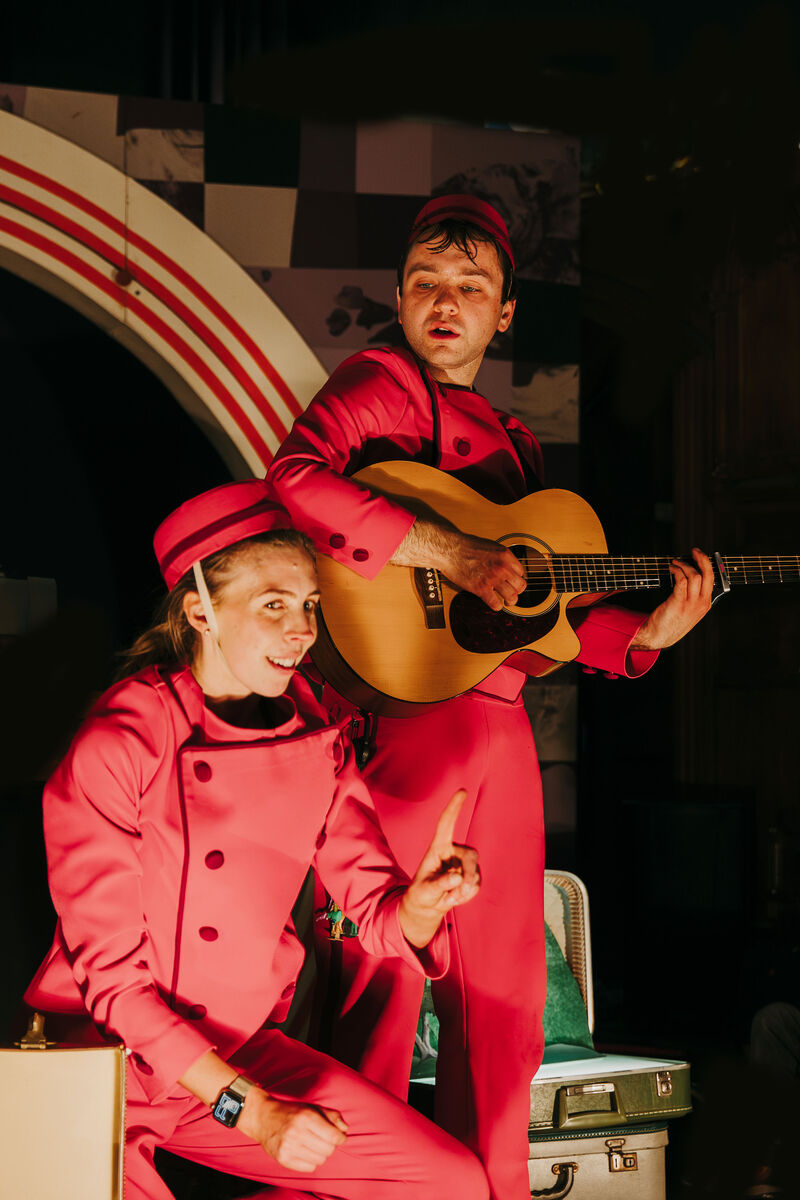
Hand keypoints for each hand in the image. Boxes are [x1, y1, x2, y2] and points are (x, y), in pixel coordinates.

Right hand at [238, 1089, 347, 1171]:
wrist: (264, 1118)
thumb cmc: (292, 1112)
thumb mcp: (313, 1108)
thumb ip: (332, 1116)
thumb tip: (345, 1130)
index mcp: (306, 1117)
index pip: (333, 1137)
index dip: (341, 1138)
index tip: (340, 1137)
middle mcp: (297, 1132)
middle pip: (328, 1150)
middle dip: (331, 1145)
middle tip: (324, 1140)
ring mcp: (288, 1147)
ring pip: (320, 1160)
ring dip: (321, 1154)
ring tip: (313, 1145)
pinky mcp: (283, 1159)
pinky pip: (309, 1168)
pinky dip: (311, 1162)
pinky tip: (305, 1152)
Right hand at [392, 518, 524, 610]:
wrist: (450, 549)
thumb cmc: (466, 546)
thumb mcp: (491, 546)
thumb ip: (502, 558)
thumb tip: (509, 567)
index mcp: (506, 555)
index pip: (522, 572)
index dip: (517, 577)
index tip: (512, 581)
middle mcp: (502, 567)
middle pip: (520, 586)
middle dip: (517, 590)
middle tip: (512, 592)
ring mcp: (492, 579)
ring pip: (512, 597)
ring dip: (510, 601)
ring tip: (507, 601)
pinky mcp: (481, 589)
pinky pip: (496, 604)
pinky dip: (496, 606)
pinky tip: (494, 603)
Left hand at [399, 788, 480, 947]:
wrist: (428, 905)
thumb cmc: (421, 893)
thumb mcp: (424, 891)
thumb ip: (439, 884)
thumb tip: (457, 878)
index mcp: (438, 847)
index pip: (447, 823)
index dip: (454, 807)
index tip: (463, 791)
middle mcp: (453, 852)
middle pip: (470, 855)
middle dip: (469, 873)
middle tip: (461, 890)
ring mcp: (464, 864)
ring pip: (475, 873)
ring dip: (464, 889)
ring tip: (448, 897)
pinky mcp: (471, 875)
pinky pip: (476, 884)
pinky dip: (466, 895)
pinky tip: (455, 897)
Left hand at [630, 548, 714, 649]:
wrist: (660, 635)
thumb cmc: (672, 621)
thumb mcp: (690, 610)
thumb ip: (694, 595)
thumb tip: (691, 573)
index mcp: (706, 604)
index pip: (712, 578)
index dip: (707, 564)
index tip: (700, 556)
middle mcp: (701, 603)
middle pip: (707, 574)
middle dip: (702, 559)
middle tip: (694, 551)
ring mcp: (691, 604)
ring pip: (694, 576)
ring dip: (684, 565)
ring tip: (675, 563)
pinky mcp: (678, 603)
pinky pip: (681, 581)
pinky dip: (676, 571)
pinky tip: (671, 570)